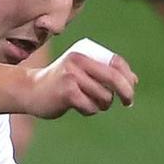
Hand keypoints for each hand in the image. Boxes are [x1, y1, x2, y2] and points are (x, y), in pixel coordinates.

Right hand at [21, 52, 137, 117]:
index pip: (115, 62)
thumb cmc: (60, 82)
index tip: (131, 88)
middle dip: (126, 92)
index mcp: (84, 53)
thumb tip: (134, 80)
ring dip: (101, 105)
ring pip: (103, 96)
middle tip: (128, 102)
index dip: (127, 76)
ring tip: (90, 103)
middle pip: (113, 78)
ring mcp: (72, 76)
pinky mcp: (67, 92)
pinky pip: (90, 107)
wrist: (30, 90)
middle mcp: (78, 61)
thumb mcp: (82, 72)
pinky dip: (89, 111)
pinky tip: (79, 107)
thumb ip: (105, 73)